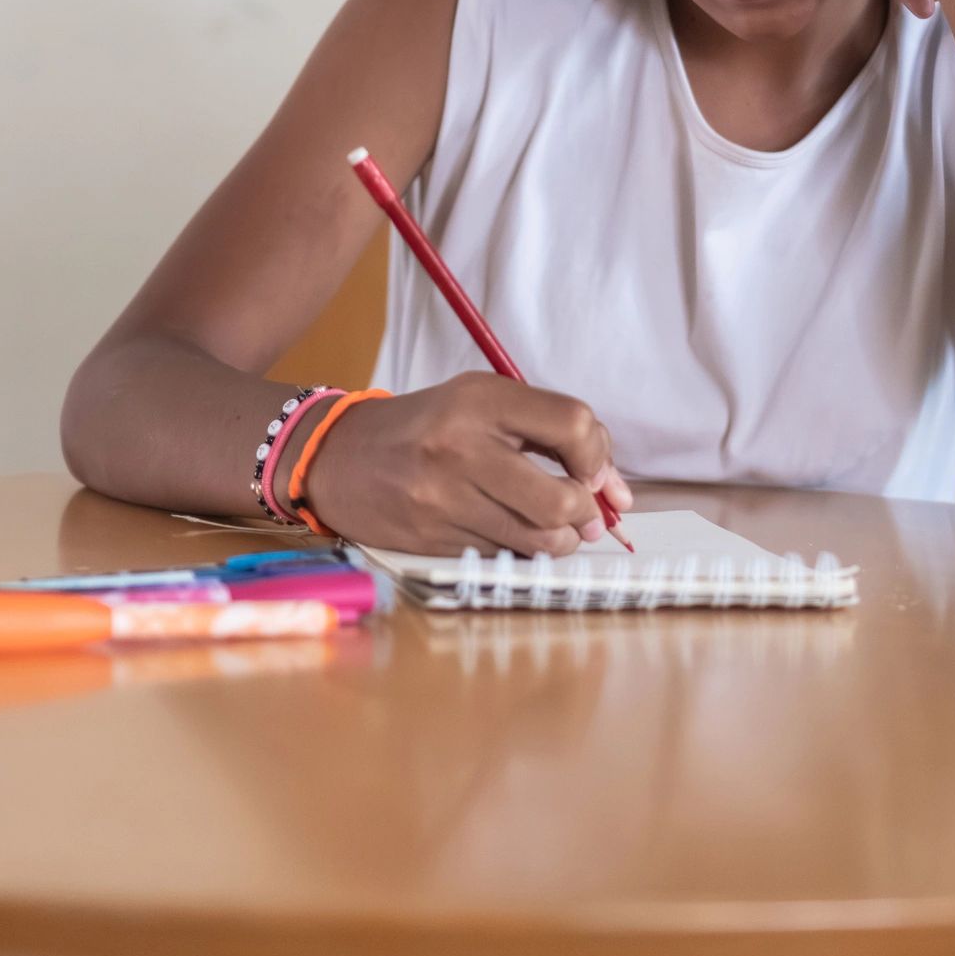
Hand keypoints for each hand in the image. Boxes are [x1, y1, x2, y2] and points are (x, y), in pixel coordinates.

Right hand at [301, 372, 633, 556]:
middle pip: (560, 498)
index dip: (599, 455)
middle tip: (584, 513)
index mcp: (480, 400)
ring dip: (560, 540)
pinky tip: (511, 534)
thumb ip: (548, 431)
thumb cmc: (426, 426)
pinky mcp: (432, 538)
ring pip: (536, 538)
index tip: (595, 472)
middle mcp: (461, 447)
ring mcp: (443, 498)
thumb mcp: (480, 402)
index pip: (572, 423)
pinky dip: (520, 550)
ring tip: (555, 528)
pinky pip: (502, 555)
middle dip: (585, 513)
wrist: (338, 457)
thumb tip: (616, 490)